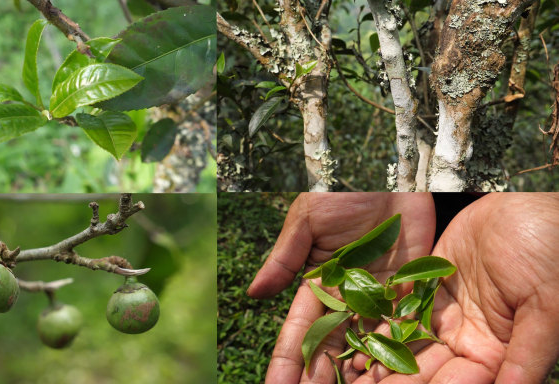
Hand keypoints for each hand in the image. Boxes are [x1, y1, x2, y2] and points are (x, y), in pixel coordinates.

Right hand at [247, 192, 435, 382]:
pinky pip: (404, 327)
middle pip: (331, 348)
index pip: (299, 330)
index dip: (287, 360)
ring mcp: (379, 297)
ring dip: (358, 377)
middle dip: (318, 379)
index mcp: (318, 283)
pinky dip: (398, 354)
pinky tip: (391, 379)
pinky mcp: (411, 291)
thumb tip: (254, 294)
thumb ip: (285, 258)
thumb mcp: (307, 220)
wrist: (390, 173)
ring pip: (366, 346)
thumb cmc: (341, 190)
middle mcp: (347, 297)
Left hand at [352, 193, 558, 383]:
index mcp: (496, 352)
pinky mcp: (428, 284)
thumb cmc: (551, 255)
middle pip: (426, 368)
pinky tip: (355, 335)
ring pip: (407, 341)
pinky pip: (400, 307)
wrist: (531, 205)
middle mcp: (468, 339)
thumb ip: (524, 357)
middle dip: (395, 380)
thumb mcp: (546, 309)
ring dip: (380, 356)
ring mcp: (446, 312)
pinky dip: (379, 322)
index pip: (457, 383)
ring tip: (351, 371)